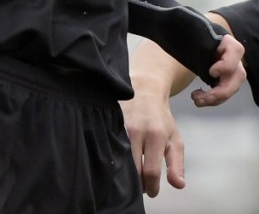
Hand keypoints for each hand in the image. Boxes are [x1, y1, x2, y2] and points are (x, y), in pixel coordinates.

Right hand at [120, 82, 184, 196]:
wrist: (143, 91)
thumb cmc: (161, 120)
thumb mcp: (174, 140)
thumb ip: (177, 164)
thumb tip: (178, 185)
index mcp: (155, 136)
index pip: (150, 171)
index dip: (151, 187)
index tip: (152, 192)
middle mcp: (136, 131)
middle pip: (132, 167)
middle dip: (137, 183)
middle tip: (141, 188)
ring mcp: (119, 126)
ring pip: (118, 158)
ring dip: (125, 172)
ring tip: (131, 177)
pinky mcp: (107, 122)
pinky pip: (109, 147)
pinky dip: (114, 158)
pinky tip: (120, 163)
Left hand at [191, 32, 246, 106]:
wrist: (187, 38)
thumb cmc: (188, 33)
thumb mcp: (190, 32)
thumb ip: (191, 36)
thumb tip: (178, 34)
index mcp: (227, 41)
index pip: (236, 50)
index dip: (227, 64)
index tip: (211, 72)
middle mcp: (232, 56)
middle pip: (237, 75)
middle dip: (221, 91)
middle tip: (201, 98)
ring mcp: (230, 68)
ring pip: (231, 87)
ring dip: (215, 98)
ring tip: (196, 100)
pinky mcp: (223, 78)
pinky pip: (222, 91)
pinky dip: (212, 98)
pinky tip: (197, 98)